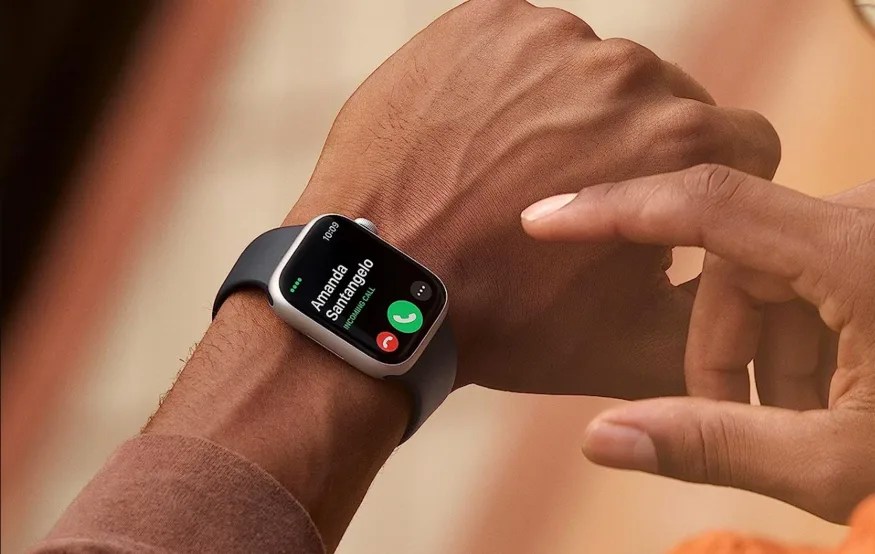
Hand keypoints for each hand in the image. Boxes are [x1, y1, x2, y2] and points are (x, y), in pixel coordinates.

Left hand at [287, 0, 779, 397]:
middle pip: (660, 100)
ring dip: (566, 112)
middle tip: (572, 195)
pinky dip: (508, 84)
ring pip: (586, 71)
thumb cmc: (507, 322)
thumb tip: (740, 270)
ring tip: (513, 170)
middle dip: (631, 146)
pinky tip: (477, 138)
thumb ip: (715, 305)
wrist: (386, 290)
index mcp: (677, 141)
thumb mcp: (635, 345)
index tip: (662, 202)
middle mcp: (622, 72)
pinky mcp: (481, 23)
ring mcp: (545, 38)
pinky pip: (519, 47)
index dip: (705, 179)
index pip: (738, 139)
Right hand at [523, 163, 874, 521]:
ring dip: (759, 357)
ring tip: (799, 430)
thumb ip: (710, 443)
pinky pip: (804, 284)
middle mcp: (863, 224)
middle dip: (718, 348)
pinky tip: (824, 406)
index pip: (708, 203)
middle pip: (734, 263)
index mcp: (857, 253)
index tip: (545, 217)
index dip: (615, 208)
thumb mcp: (834, 460)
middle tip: (735, 424)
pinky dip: (793, 347)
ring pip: (767, 279)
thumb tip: (598, 440)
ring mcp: (872, 237)